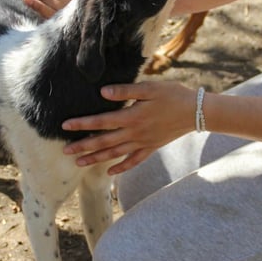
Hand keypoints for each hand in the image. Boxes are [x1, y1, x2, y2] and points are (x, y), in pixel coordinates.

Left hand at [62, 81, 195, 174]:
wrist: (196, 112)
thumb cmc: (173, 95)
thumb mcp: (150, 88)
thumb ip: (126, 90)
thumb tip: (103, 92)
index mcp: (132, 116)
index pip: (101, 121)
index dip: (82, 124)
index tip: (65, 125)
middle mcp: (134, 133)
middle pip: (104, 141)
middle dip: (83, 147)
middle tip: (64, 151)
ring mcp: (143, 143)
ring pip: (115, 154)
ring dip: (96, 159)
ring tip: (78, 163)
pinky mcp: (151, 148)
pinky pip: (134, 161)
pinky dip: (121, 168)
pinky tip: (110, 173)